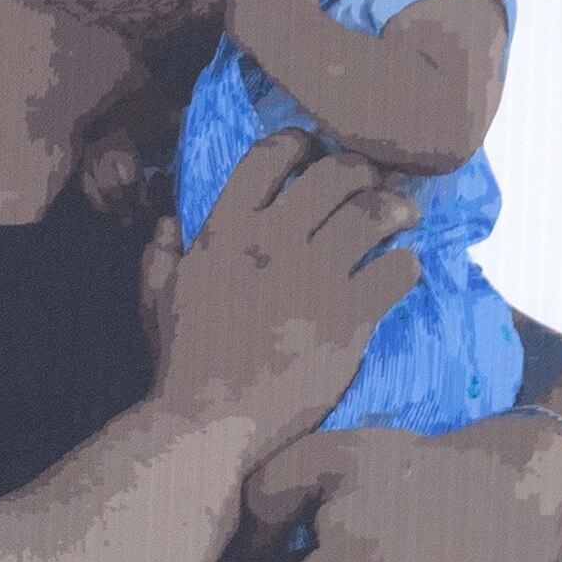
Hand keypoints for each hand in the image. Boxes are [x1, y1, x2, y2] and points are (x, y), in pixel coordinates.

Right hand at [141, 132, 421, 439]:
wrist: (209, 419)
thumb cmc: (179, 361)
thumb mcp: (155, 297)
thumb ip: (160, 254)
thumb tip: (168, 223)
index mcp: (225, 228)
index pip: (269, 156)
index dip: (299, 143)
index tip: (314, 149)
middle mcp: (275, 240)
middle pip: (335, 175)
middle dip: (361, 170)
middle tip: (372, 182)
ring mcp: (316, 276)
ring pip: (374, 214)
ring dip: (397, 208)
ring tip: (407, 214)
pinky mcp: (351, 317)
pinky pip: (396, 272)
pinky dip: (406, 265)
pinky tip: (404, 271)